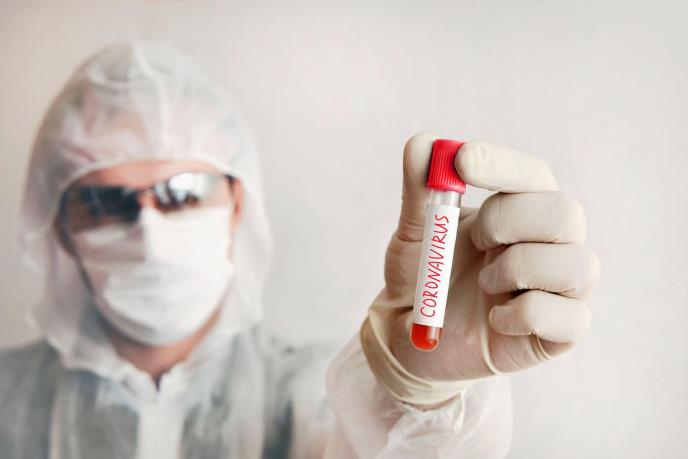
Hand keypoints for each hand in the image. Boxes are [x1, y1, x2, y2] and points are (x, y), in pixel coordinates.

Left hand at [377, 134, 599, 383]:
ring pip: (578, 264)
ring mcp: (559, 287)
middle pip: (566, 213)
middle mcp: (548, 242)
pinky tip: (495, 319)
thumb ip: (419, 190)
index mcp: (518, 209)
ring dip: (518, 269)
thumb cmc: (422, 277)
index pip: (532, 174)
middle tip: (475, 240)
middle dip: (511, 221)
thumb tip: (422, 142)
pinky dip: (524, 315)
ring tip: (483, 283)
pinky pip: (571, 318)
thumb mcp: (414, 234)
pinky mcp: (561, 331)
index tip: (461, 162)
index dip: (503, 164)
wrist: (410, 335)